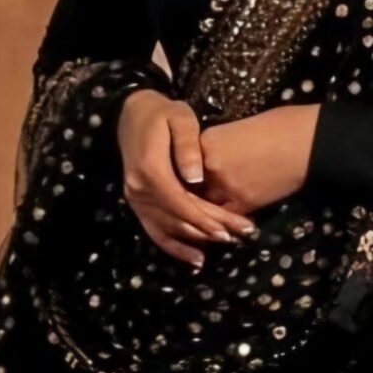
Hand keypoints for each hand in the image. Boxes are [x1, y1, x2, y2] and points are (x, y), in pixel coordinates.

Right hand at [116, 88, 261, 268]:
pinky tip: (196, 260)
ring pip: (167, 229)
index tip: (229, 230)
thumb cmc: (163, 113)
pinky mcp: (138, 203)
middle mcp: (139, 189)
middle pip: (178, 218)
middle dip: (209, 231)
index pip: (181, 203)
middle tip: (239, 237)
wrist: (132, 113)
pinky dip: (174, 247)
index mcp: (150, 170)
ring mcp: (135, 198)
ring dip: (196, 242)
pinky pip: (154, 231)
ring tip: (225, 246)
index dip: (205, 219)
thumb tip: (195, 179)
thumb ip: (188, 147)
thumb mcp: (180, 118)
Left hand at [197, 103, 319, 215]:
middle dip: (192, 195)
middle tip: (193, 202)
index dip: (187, 173)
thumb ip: (220, 144)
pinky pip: (227, 218)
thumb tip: (217, 157)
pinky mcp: (244, 203)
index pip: (184, 164)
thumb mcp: (240, 127)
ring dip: (206, 212)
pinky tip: (228, 224)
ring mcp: (225, 186)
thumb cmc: (280, 125)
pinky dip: (226, 222)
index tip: (192, 178)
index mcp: (206, 141)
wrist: (308, 140)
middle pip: (190, 187)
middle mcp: (208, 165)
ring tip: (208, 217)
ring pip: (206, 206)